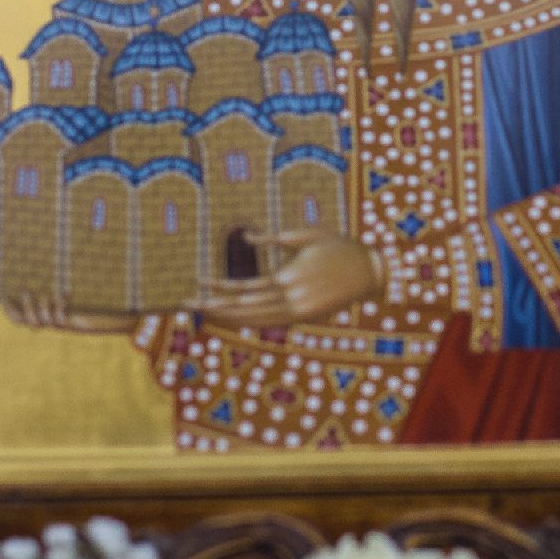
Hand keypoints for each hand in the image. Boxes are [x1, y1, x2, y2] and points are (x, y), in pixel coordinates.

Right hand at [3, 289, 137, 332]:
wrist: (109, 314)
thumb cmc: (87, 298)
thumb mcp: (69, 286)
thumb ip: (56, 276)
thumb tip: (40, 252)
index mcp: (44, 315)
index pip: (18, 318)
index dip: (8, 309)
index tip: (1, 293)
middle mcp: (49, 323)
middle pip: (26, 321)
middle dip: (23, 307)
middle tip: (24, 290)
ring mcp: (61, 325)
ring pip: (42, 321)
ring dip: (41, 305)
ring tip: (44, 292)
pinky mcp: (74, 324)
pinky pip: (61, 318)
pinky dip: (60, 305)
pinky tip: (65, 294)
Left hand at [192, 229, 382, 327]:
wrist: (371, 273)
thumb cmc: (340, 247)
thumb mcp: (308, 235)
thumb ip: (276, 238)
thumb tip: (247, 238)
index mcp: (289, 279)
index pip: (245, 288)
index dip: (219, 287)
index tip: (198, 283)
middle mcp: (291, 301)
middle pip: (245, 309)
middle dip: (215, 307)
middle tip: (188, 305)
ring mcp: (298, 314)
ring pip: (256, 321)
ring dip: (229, 319)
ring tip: (205, 314)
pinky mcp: (305, 318)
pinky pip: (271, 323)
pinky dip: (250, 323)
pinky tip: (235, 320)